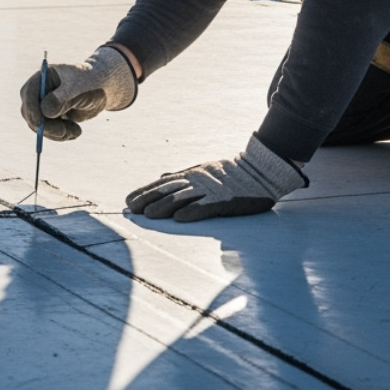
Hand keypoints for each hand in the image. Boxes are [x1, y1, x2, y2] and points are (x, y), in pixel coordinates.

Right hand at [18, 45, 136, 141]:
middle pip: (30, 112)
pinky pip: (48, 131)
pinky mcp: (48, 117)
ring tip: (76, 131)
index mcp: (43, 77)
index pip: (28, 93)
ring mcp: (42, 104)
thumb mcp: (79, 90)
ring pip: (38, 125)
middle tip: (63, 133)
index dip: (32, 109)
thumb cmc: (91, 84)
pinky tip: (76, 131)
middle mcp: (38, 90)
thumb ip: (63, 99)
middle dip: (45, 126)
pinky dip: (61, 135)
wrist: (101, 89)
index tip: (40, 124)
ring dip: (56, 133)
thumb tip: (45, 111)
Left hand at [125, 137, 305, 221]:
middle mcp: (198, 181)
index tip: (129, 201)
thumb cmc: (229, 174)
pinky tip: (180, 218)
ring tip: (149, 214)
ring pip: (184, 198)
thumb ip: (182, 176)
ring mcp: (212, 190)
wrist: (260, 172)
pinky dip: (193, 212)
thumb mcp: (202, 170)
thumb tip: (161, 177)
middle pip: (169, 190)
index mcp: (192, 174)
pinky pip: (207, 207)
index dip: (145, 191)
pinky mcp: (226, 201)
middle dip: (149, 199)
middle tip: (131, 210)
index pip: (163, 183)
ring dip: (165, 206)